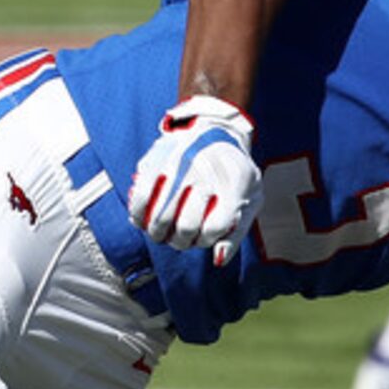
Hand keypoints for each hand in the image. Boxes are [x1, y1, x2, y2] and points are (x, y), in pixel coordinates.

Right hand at [128, 94, 260, 266]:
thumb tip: (218, 260)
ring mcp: (181, 164)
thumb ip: (237, 231)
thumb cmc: (235, 171)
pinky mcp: (158, 158)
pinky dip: (137, 214)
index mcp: (234, 182)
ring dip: (158, 234)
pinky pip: (141, 196)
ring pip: (161, 217)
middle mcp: (207, 171)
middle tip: (178, 240)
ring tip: (159, 235)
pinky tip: (140, 221)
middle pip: (186, 226)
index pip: (215, 228)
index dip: (206, 240)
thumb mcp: (250, 197)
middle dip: (180, 242)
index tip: (202, 238)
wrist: (217, 128)